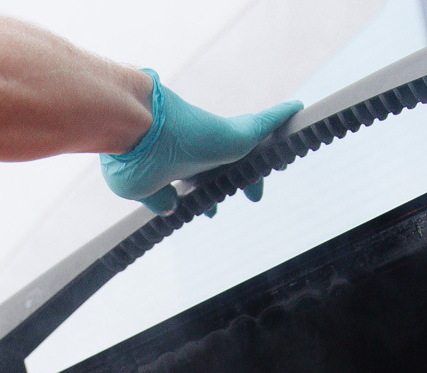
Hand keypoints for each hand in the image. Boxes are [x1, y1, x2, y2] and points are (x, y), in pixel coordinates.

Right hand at [100, 72, 300, 213]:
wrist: (134, 129)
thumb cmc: (131, 160)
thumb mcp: (140, 189)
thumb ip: (158, 199)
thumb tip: (171, 208)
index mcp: (176, 167)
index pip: (198, 182)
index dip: (208, 196)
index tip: (212, 211)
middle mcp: (198, 152)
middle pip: (226, 167)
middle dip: (240, 180)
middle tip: (254, 196)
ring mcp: (218, 141)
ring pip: (250, 149)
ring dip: (264, 159)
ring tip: (281, 165)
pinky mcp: (236, 134)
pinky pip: (266, 123)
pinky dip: (281, 115)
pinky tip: (296, 108)